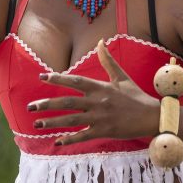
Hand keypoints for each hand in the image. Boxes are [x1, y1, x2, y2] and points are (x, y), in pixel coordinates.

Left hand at [27, 40, 159, 145]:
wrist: (152, 116)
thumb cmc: (136, 96)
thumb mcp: (121, 77)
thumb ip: (108, 60)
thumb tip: (101, 41)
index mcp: (100, 87)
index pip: (75, 81)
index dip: (58, 78)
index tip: (42, 77)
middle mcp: (98, 101)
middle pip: (67, 102)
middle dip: (47, 104)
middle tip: (30, 106)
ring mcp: (100, 117)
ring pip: (71, 120)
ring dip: (53, 122)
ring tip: (37, 123)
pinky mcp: (104, 131)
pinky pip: (83, 136)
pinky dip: (70, 139)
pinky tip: (57, 141)